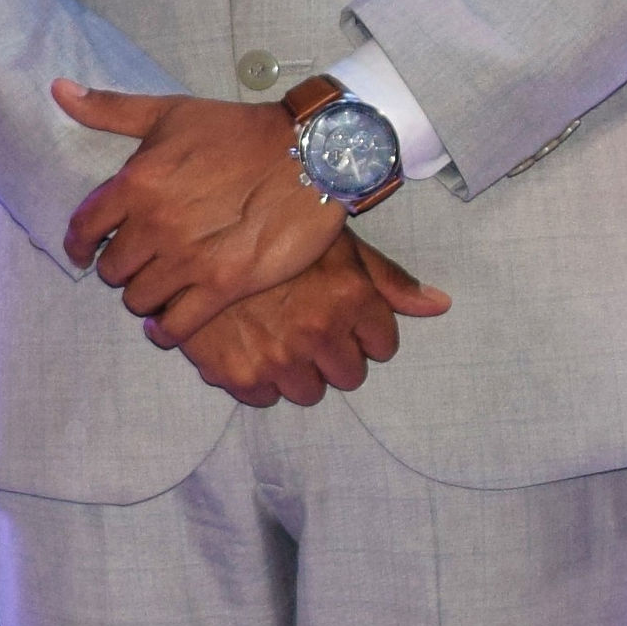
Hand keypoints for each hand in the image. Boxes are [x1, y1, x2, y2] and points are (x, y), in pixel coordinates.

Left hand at [57, 81, 342, 343]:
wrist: (309, 155)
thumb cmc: (238, 131)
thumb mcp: (169, 112)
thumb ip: (109, 109)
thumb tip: (59, 88)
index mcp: (136, 183)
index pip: (84, 228)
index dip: (78, 245)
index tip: (82, 253)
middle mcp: (156, 225)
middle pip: (112, 269)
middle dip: (120, 267)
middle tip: (139, 262)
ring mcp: (189, 259)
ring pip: (139, 299)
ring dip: (144, 297)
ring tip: (158, 288)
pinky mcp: (225, 285)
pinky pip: (177, 325)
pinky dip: (166, 331)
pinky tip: (167, 324)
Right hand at [173, 227, 450, 406]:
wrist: (186, 229)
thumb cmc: (267, 228)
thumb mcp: (331, 240)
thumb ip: (386, 278)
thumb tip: (440, 305)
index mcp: (349, 297)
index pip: (382, 345)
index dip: (362, 330)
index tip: (337, 313)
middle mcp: (319, 331)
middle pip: (349, 375)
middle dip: (332, 353)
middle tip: (303, 323)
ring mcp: (277, 357)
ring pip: (308, 391)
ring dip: (295, 369)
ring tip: (272, 332)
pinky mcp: (236, 373)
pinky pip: (262, 397)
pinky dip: (254, 376)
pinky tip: (243, 341)